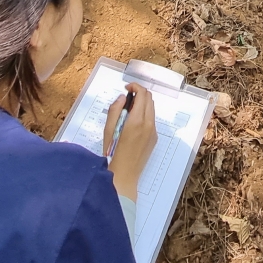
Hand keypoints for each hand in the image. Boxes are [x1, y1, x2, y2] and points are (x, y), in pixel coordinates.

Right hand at [105, 83, 157, 201]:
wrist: (124, 175)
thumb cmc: (112, 154)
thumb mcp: (108, 130)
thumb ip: (115, 110)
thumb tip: (122, 98)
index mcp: (136, 121)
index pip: (142, 94)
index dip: (135, 87)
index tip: (126, 88)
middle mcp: (148, 124)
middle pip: (149, 99)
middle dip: (139, 93)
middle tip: (127, 98)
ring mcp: (153, 132)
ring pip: (152, 109)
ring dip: (143, 103)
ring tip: (129, 110)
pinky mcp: (154, 138)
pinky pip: (152, 120)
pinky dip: (145, 114)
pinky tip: (133, 123)